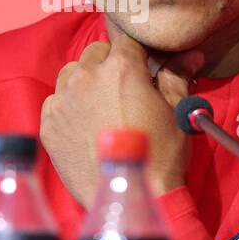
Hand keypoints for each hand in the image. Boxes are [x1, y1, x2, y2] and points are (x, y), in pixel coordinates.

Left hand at [40, 34, 202, 207]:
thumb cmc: (160, 155)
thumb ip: (177, 76)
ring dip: (85, 80)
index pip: (127, 41)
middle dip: (111, 64)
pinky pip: (55, 101)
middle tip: (125, 90)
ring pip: (71, 73)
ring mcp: (63, 101)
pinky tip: (84, 124)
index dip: (138, 54)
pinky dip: (68, 105)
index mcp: (120, 67)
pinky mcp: (48, 125)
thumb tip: (190, 54)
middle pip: (96, 52)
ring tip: (101, 104)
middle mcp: (86, 77)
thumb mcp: (177, 112)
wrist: (130, 198)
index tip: (145, 68)